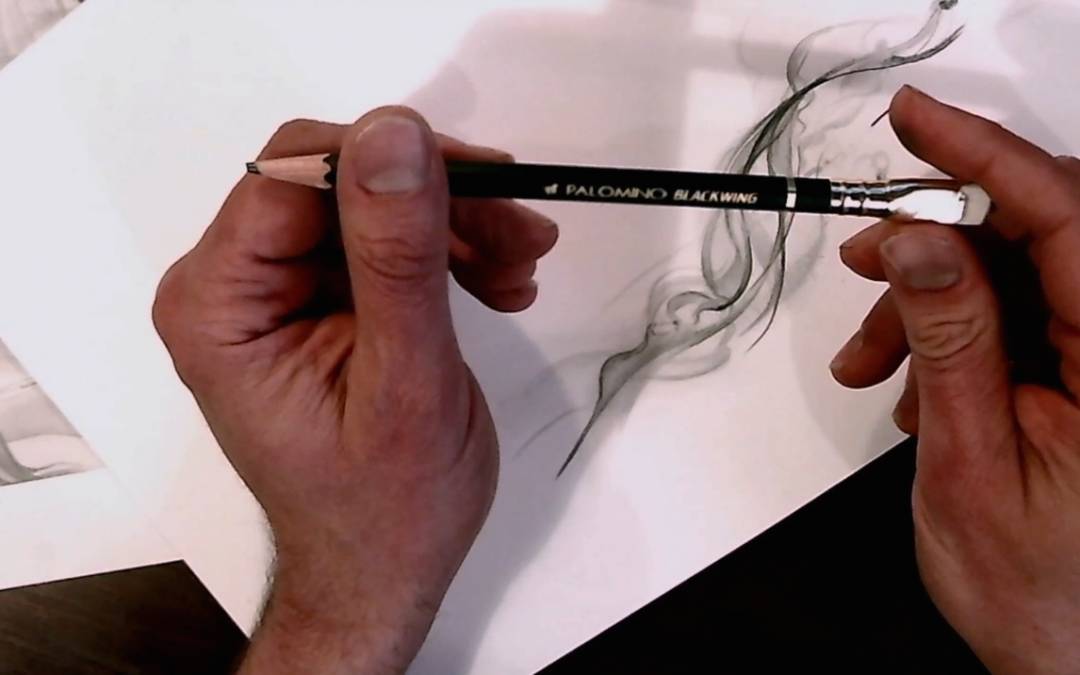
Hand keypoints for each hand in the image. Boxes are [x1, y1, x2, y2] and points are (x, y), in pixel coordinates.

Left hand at [153, 108, 557, 673]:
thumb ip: (398, 256)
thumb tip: (394, 131)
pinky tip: (500, 283)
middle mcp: (233, 286)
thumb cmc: (387, 509)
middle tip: (523, 233)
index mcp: (220, 305)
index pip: (295, 174)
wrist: (385, 570)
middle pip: (340, 183)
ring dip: (457, 226)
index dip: (393, 163)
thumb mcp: (404, 380)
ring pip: (373, 206)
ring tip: (521, 267)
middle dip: (440, 202)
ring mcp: (276, 292)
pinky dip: (449, 254)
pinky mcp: (318, 302)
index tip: (487, 185)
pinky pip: (385, 243)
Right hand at [831, 86, 1079, 674]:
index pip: (1065, 217)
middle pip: (1039, 233)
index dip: (984, 157)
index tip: (917, 121)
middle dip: (940, 238)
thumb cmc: (1043, 593)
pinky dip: (947, 332)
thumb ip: (950, 339)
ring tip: (873, 358)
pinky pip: (1013, 315)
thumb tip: (919, 242)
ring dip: (929, 299)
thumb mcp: (969, 459)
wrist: (1064, 655)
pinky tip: (912, 379)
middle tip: (870, 259)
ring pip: (1013, 272)